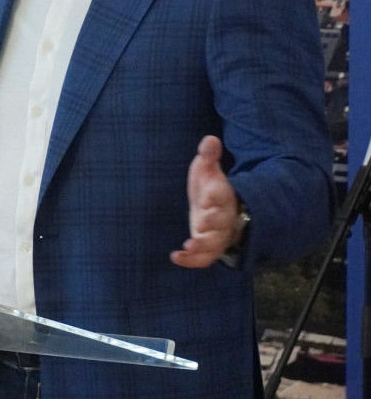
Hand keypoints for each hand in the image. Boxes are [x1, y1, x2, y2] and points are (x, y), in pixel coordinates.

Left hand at [170, 135, 242, 268]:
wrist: (215, 207)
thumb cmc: (210, 186)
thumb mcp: (207, 168)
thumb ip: (208, 156)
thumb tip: (210, 138)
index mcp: (223, 195)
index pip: (223, 196)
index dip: (215, 196)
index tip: (205, 197)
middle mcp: (223, 217)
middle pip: (222, 223)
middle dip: (213, 223)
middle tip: (201, 224)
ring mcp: (217, 234)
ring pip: (216, 244)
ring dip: (204, 246)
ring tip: (189, 246)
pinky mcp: (208, 247)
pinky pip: (205, 258)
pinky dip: (193, 260)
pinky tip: (176, 256)